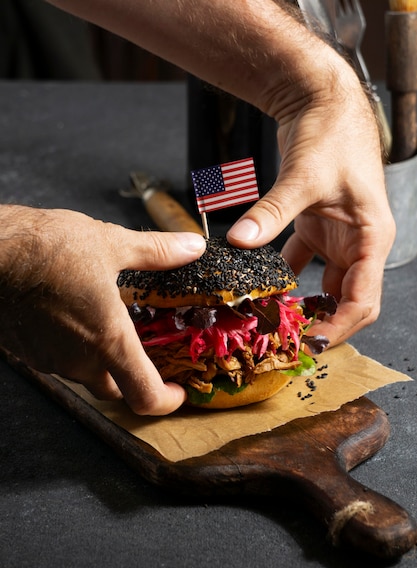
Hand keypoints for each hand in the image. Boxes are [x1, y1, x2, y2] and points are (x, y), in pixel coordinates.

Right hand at [0, 206, 205, 414]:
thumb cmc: (44, 248)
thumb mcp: (110, 243)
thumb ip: (157, 252)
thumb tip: (192, 247)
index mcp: (109, 341)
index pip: (146, 396)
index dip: (167, 401)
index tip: (177, 391)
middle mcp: (79, 361)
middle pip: (116, 388)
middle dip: (134, 377)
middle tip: (146, 353)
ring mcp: (49, 360)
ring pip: (86, 374)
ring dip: (101, 359)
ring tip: (107, 324)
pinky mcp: (27, 352)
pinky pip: (59, 361)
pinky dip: (73, 349)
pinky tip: (73, 318)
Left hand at [227, 58, 394, 346]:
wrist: (323, 102)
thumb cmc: (331, 134)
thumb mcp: (303, 177)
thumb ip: (272, 212)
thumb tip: (239, 241)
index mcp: (371, 239)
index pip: (363, 300)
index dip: (339, 328)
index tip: (309, 345)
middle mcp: (359, 244)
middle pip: (347, 302)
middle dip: (322, 326)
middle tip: (288, 345)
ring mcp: (338, 238)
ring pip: (325, 289)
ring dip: (304, 309)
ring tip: (275, 327)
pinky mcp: (317, 229)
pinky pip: (302, 266)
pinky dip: (286, 282)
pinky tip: (264, 294)